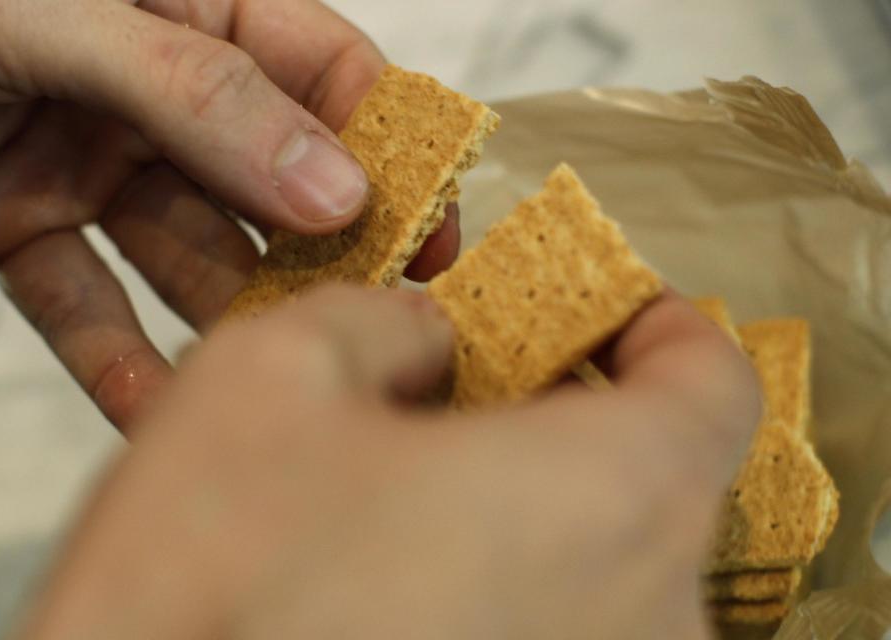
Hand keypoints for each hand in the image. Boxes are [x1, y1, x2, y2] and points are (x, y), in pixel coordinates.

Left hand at [0, 0, 459, 430]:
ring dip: (224, 317)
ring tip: (267, 375)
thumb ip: (198, 93)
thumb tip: (335, 182)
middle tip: (365, 321)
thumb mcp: (51, 9)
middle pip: (269, 179)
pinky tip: (156, 410)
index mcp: (185, 3)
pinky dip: (117, 360)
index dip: (386, 143)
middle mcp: (153, 90)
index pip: (324, 71)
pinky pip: (86, 303)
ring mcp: (93, 165)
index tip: (428, 224)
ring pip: (188, 254)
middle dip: (316, 251)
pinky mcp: (24, 231)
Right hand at [17, 286, 759, 638]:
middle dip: (570, 413)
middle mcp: (646, 621)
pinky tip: (402, 576)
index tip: (597, 311)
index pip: (708, 381)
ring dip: (532, 505)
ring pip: (604, 564)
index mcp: (612, 497)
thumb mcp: (271, 377)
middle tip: (474, 386)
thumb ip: (378, 320)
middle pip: (656, 476)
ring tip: (419, 488)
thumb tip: (425, 339)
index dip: (656, 325)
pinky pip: (562, 628)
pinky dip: (509, 585)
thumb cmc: (212, 586)